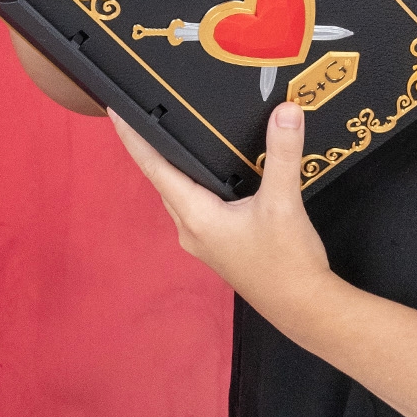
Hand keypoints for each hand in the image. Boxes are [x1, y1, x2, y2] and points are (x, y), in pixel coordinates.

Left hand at [109, 102, 333, 328]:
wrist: (302, 306)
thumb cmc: (286, 260)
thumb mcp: (284, 202)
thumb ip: (283, 153)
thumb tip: (285, 110)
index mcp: (196, 216)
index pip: (154, 167)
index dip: (133, 137)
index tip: (114, 110)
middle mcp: (191, 228)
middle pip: (163, 178)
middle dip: (152, 145)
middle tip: (145, 109)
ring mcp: (203, 239)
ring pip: (180, 192)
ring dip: (175, 164)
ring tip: (173, 133)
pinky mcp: (219, 243)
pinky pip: (197, 202)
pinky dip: (195, 180)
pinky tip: (212, 169)